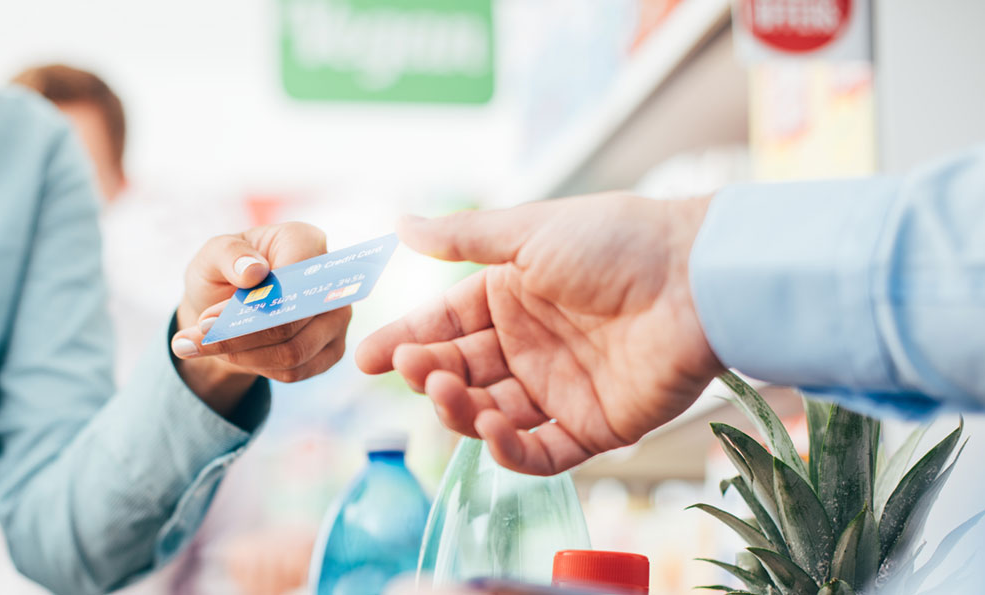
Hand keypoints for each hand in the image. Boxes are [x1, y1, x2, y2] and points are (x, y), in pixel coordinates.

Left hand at [172, 223, 351, 414]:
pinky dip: (255, 368)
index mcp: (306, 242)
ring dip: (241, 356)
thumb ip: (228, 255)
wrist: (226, 306)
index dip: (254, 303)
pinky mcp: (331, 350)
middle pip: (292, 322)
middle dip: (239, 337)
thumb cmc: (224, 271)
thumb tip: (254, 273)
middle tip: (194, 340)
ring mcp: (336, 318)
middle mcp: (331, 280)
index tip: (208, 319)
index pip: (295, 278)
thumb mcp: (212, 255)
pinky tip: (229, 355)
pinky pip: (295, 371)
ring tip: (200, 347)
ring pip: (293, 353)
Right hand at [356, 194, 723, 474]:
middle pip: (462, 372)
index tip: (365, 357)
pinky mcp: (595, 426)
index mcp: (513, 296)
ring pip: (492, 415)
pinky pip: (542, 452)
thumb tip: (400, 224)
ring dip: (462, 410)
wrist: (698, 276)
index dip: (406, 340)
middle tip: (410, 370)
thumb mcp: (529, 232)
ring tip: (448, 392)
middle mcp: (531, 345)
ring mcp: (561, 388)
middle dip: (429, 374)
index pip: (445, 324)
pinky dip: (509, 449)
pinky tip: (489, 428)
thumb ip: (462, 238)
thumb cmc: (617, 241)